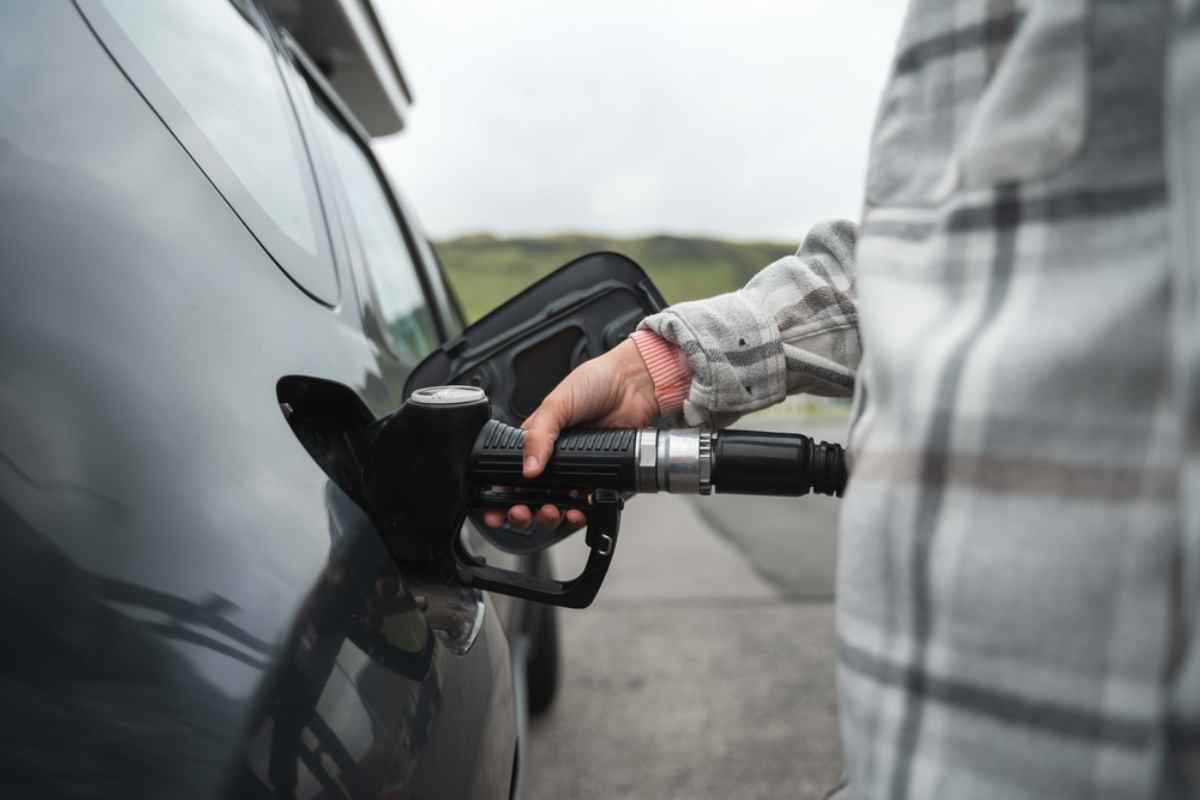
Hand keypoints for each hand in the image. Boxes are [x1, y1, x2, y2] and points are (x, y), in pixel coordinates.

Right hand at [482, 338, 658, 529]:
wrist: (634, 385)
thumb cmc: (595, 383)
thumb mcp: (557, 403)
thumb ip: (539, 435)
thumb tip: (528, 467)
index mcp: (537, 441)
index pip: (512, 473)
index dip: (503, 494)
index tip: (497, 508)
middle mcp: (555, 459)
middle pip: (532, 497)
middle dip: (523, 512)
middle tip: (522, 513)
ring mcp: (578, 470)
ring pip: (558, 506)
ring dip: (550, 516)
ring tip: (550, 512)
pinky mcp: (601, 477)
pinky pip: (587, 504)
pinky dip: (580, 513)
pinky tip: (576, 511)